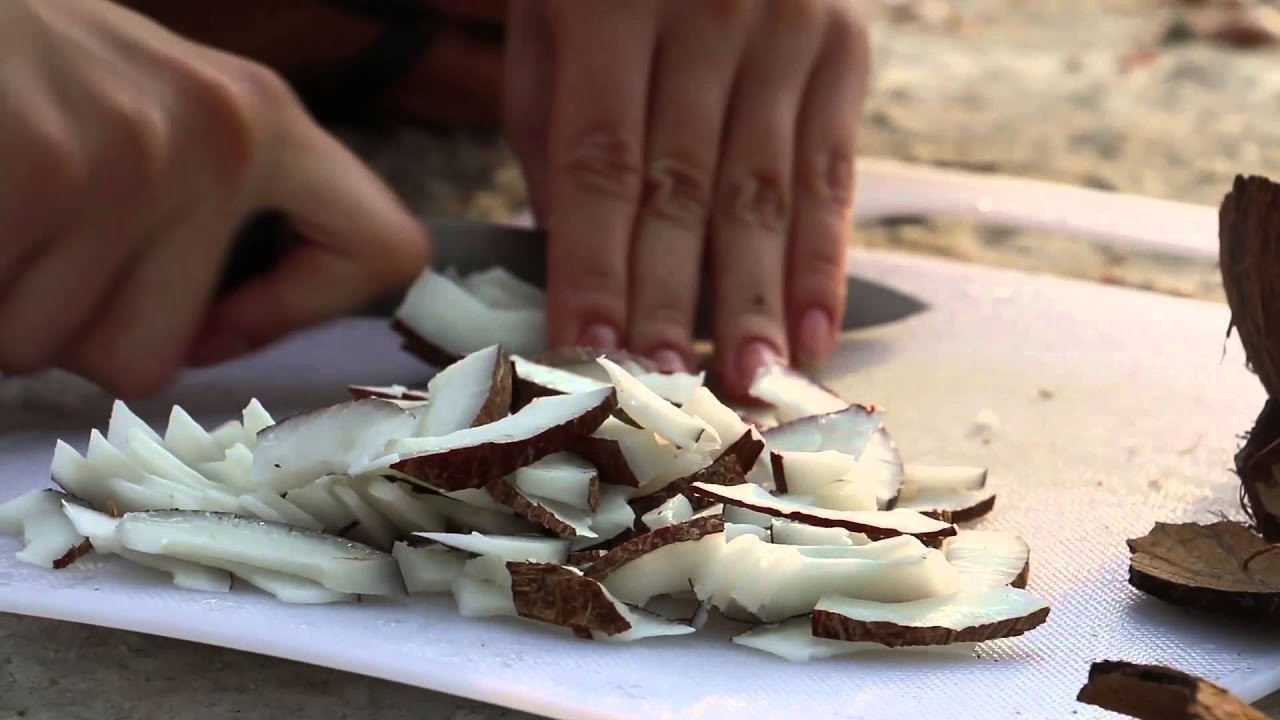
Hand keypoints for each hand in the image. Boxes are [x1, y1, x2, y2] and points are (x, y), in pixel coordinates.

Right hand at [0, 0, 427, 396]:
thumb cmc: (18, 61)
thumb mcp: (146, 109)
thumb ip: (202, 211)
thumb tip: (217, 332)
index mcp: (260, 121)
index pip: (382, 250)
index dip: (304, 311)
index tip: (220, 321)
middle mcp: (217, 134)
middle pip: (153, 356)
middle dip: (65, 328)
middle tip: (28, 236)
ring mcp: (130, 152)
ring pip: (50, 349)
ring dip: (0, 304)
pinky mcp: (42, 165)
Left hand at [503, 0, 869, 396]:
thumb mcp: (550, 18)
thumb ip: (554, 130)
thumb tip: (575, 258)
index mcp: (612, 6)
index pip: (602, 161)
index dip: (595, 264)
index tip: (586, 349)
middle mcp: (709, 14)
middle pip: (685, 187)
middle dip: (673, 300)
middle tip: (668, 391)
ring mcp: (788, 31)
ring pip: (764, 192)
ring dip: (756, 299)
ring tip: (751, 383)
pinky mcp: (844, 50)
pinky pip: (833, 174)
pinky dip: (824, 261)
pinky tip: (815, 333)